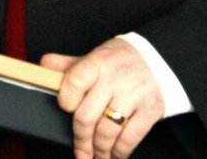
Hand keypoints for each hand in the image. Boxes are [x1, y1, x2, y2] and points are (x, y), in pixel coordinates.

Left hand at [40, 38, 164, 158]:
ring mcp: (134, 93)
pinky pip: (128, 140)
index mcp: (98, 61)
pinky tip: (114, 154)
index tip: (66, 111)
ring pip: (106, 132)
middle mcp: (115, 77)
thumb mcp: (98, 56)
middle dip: (81, 139)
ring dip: (98, 151)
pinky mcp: (150, 109)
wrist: (161, 57)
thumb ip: (71, 65)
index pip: (73, 83)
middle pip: (86, 116)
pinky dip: (118, 153)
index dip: (66, 101)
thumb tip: (45, 64)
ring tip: (96, 155)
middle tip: (80, 150)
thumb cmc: (123, 60)